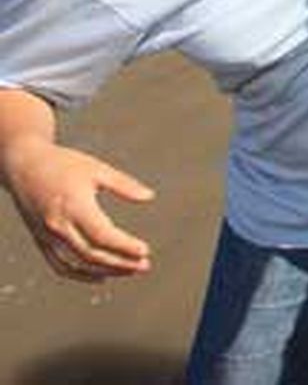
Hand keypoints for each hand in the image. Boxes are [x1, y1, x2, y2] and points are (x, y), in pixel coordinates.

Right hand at [5, 140, 153, 281]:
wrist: (24, 166)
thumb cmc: (63, 164)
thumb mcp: (97, 169)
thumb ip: (123, 184)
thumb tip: (149, 197)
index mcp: (74, 206)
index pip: (102, 235)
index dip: (124, 246)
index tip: (145, 251)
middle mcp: (59, 226)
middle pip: (92, 254)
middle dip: (120, 263)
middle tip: (144, 266)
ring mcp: (48, 236)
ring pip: (77, 264)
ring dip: (105, 271)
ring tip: (130, 271)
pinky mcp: (41, 241)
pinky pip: (60, 266)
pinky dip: (81, 275)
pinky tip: (102, 277)